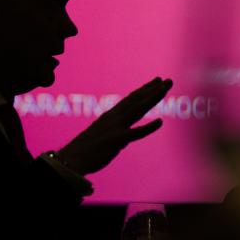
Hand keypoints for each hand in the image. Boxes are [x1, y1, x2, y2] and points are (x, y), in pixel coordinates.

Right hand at [57, 77, 172, 174]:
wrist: (71, 159)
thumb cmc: (85, 151)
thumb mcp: (103, 136)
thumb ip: (116, 133)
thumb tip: (127, 136)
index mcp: (110, 116)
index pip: (131, 99)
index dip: (145, 90)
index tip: (157, 81)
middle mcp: (114, 117)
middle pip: (137, 100)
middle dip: (153, 90)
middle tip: (168, 80)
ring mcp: (115, 127)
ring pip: (138, 109)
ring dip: (152, 99)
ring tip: (165, 89)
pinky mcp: (116, 140)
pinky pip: (135, 133)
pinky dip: (148, 127)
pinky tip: (160, 122)